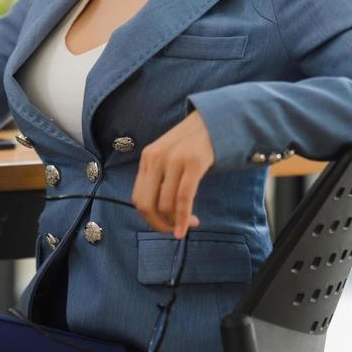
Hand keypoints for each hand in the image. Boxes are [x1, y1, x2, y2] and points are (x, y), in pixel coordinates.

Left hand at [131, 110, 214, 238]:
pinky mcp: (193, 163)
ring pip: (165, 204)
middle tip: (174, 230)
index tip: (166, 224)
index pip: (138, 198)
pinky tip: (189, 226)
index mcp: (147, 158)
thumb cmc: (192, 144)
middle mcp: (156, 158)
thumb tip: (160, 212)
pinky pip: (184, 198)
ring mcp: (173, 160)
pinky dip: (184, 217)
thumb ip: (160, 178)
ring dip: (176, 222)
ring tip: (190, 222)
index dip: (149, 218)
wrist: (214, 121)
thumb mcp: (169, 156)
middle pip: (146, 205)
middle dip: (159, 224)